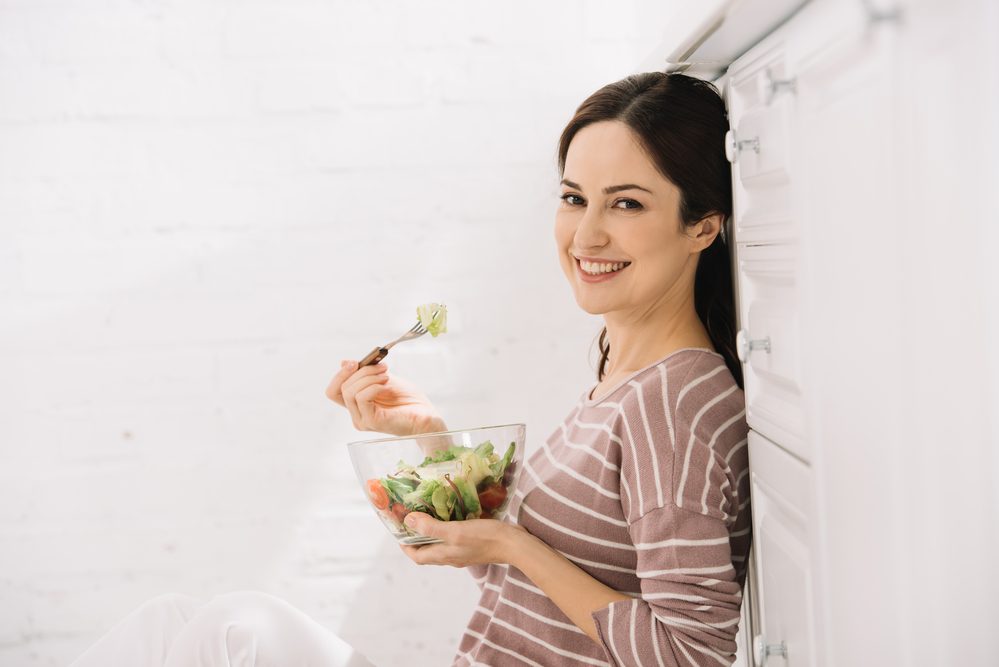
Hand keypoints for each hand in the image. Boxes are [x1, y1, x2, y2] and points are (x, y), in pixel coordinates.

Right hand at [325, 360, 445, 436]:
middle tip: (382, 367)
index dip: (340, 375)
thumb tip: (344, 362)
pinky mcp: (372, 422)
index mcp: (356, 405)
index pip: (334, 391)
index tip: (354, 362)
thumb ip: (365, 373)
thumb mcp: (383, 379)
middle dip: (361, 371)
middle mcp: (356, 415)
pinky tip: (387, 385)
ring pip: (350, 392)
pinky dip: (373, 386)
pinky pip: (362, 398)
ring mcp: (362, 420)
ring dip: (369, 377)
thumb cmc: (407, 399)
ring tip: (387, 375)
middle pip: (342, 388)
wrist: (425, 414)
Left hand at [399, 512, 530, 567]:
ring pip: (440, 545)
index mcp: (444, 556)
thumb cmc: (484, 538)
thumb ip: (431, 528)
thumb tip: (408, 521)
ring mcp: (462, 553)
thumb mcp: (454, 531)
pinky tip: (450, 516)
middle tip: (411, 518)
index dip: (404, 546)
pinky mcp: (472, 546)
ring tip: (427, 514)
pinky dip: (446, 529)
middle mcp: (451, 557)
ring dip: (430, 533)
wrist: (514, 544)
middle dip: (416, 537)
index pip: (417, 557)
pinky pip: (453, 540)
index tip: (398, 530)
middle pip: (427, 551)